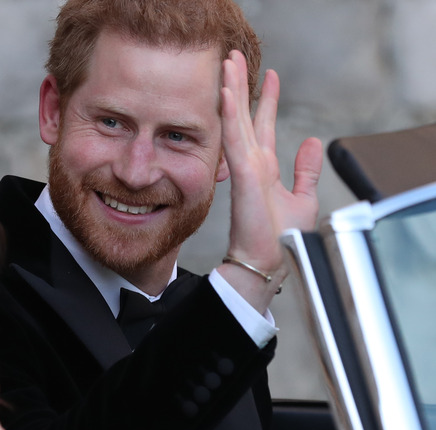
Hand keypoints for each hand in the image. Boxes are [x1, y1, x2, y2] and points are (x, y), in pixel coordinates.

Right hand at [217, 50, 322, 312]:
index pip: (263, 125)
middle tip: (235, 57)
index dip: (266, 99)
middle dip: (241, 85)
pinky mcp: (243, 175)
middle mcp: (252, 163)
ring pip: (236, 120)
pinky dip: (230, 115)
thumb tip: (312, 141)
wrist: (268, 262)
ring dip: (232, 91)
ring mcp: (245, 167)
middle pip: (244, 116)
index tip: (269, 75)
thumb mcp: (303, 198)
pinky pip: (234, 139)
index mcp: (264, 167)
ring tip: (228, 63)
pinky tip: (226, 94)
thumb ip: (305, 170)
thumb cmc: (280, 238)